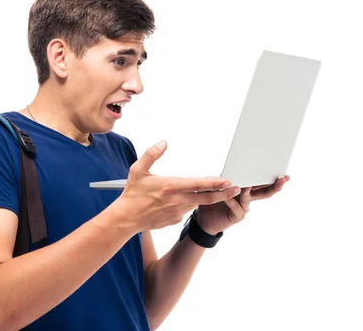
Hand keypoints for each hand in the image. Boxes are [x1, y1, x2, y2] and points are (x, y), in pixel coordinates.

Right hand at [111, 140, 240, 232]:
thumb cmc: (132, 194)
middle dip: (223, 194)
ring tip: (218, 191)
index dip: (215, 183)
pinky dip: (189, 204)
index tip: (228, 181)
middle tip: (236, 189)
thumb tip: (163, 142)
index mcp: (170, 187)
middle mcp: (177, 201)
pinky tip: (184, 200)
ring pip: (197, 203)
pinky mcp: (175, 220)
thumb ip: (151, 154)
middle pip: (206, 198)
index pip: (198, 185)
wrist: (126, 218)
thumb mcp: (138, 170)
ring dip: (207, 198)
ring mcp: (177, 212)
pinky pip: (186, 210)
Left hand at [194, 176, 290, 235]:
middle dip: (274, 185)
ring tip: (247, 186)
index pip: (261, 181)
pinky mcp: (237, 216)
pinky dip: (232, 201)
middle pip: (264, 191)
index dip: (271, 177)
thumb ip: (226, 178)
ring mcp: (244, 207)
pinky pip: (236, 207)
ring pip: (249, 198)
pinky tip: (227, 197)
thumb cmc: (212, 198)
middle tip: (283, 179)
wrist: (204, 218)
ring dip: (248, 191)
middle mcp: (247, 198)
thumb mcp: (218, 184)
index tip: (283, 172)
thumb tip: (232, 166)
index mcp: (246, 188)